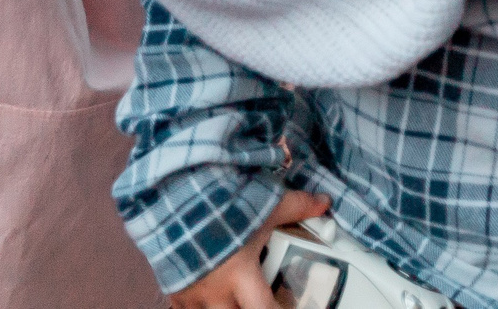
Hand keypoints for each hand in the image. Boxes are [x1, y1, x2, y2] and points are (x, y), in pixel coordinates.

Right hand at [167, 189, 328, 308]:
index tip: (288, 307)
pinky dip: (200, 306)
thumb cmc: (219, 206)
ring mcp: (191, 293)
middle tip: (259, 299)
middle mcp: (215, 292)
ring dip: (226, 308)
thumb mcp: (265, 206)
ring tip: (237, 298)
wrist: (172, 200)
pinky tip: (211, 298)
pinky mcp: (174, 289)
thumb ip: (297, 208)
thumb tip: (325, 203)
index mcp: (241, 276)